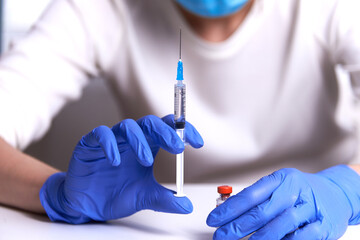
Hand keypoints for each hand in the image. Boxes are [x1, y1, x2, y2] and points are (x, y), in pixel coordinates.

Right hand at [40, 114, 202, 223]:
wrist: (88, 205)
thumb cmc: (116, 194)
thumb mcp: (144, 198)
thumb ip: (164, 200)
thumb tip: (187, 206)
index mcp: (147, 146)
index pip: (167, 129)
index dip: (183, 131)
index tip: (198, 143)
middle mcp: (131, 139)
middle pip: (150, 123)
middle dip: (166, 132)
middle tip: (178, 147)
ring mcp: (112, 139)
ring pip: (128, 126)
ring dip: (140, 141)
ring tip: (147, 161)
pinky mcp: (90, 143)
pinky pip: (101, 134)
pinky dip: (109, 144)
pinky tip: (116, 161)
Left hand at [207, 165, 359, 239]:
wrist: (338, 193)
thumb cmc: (302, 190)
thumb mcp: (280, 186)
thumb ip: (259, 198)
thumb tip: (230, 211)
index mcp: (280, 179)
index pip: (250, 195)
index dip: (230, 209)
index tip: (214, 219)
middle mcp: (294, 191)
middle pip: (262, 211)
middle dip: (238, 226)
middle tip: (222, 235)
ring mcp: (309, 207)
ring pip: (281, 224)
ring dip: (260, 237)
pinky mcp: (323, 224)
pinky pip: (302, 236)